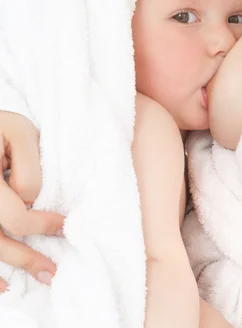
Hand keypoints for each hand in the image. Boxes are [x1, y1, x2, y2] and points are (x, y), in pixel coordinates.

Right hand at [0, 112, 64, 290]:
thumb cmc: (0, 126)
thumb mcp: (20, 132)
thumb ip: (30, 167)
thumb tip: (30, 200)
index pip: (16, 215)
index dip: (42, 223)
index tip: (63, 225)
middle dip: (27, 258)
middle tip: (53, 270)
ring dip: (10, 266)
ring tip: (35, 277)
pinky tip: (3, 286)